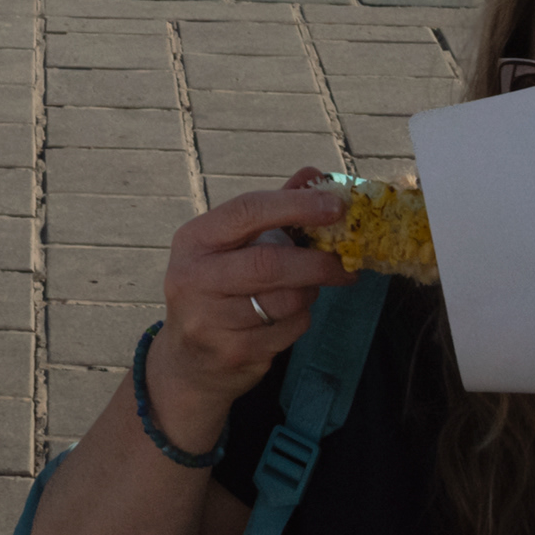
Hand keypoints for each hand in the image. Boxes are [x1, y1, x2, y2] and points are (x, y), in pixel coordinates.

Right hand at [144, 174, 356, 446]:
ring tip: (311, 287)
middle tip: (346, 262)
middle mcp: (194, 278)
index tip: (337, 206)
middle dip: (317, 262)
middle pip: (269, 264)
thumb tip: (315, 174)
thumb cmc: (217, 287)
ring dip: (310, 292)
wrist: (189, 361)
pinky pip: (288, 330)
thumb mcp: (232, 245)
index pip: (247, 211)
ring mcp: (210, 320)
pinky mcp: (232, 352)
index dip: (295, 206)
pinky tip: (291, 314)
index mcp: (194, 239)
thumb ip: (273, 210)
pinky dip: (302, 319)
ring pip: (285, 301)